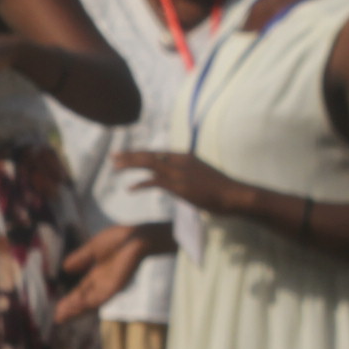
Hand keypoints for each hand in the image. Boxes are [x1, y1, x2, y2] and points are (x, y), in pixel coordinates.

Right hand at [57, 222, 169, 320]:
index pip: (82, 291)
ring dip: (75, 310)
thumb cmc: (120, 239)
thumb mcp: (93, 248)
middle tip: (56, 319)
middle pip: (84, 300)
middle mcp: (103, 284)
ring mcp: (109, 286)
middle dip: (70, 309)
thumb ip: (80, 258)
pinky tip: (74, 307)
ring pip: (89, 303)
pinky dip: (85, 303)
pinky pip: (98, 297)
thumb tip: (65, 268)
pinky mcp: (115, 286)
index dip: (70, 300)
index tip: (57, 309)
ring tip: (61, 317)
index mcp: (98, 275)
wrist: (138, 236)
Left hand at [112, 148, 242, 215]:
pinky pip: (154, 182)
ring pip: (149, 164)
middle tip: (113, 157)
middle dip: (130, 155)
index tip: (127, 154)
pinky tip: (129, 188)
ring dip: (130, 165)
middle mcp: (180, 160)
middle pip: (150, 155)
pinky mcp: (180, 185)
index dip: (140, 153)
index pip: (157, 153)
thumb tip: (181, 180)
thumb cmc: (222, 190)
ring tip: (115, 167)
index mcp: (185, 157)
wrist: (234, 195)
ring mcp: (179, 172)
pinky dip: (140, 184)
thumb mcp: (202, 176)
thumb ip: (189, 175)